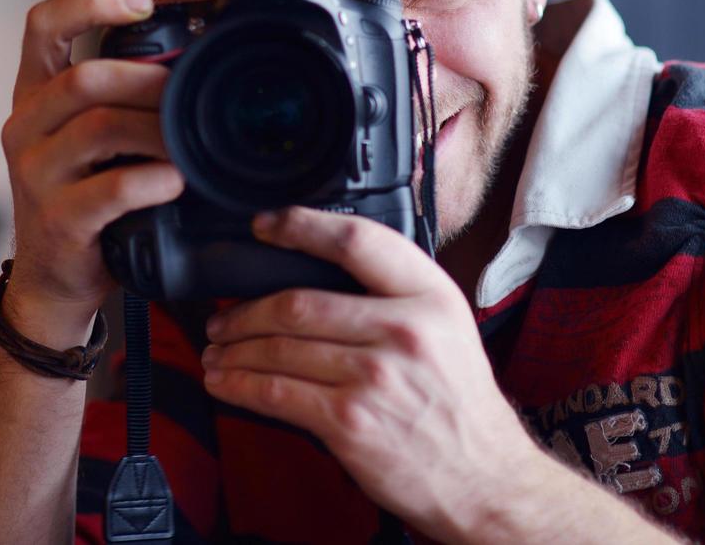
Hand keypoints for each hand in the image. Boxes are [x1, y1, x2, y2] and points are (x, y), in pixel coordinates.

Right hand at [0, 0, 184, 345]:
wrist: (54, 281)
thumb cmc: (87, 198)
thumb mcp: (97, 134)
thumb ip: (126, 79)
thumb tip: (176, 3)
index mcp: (33, 95)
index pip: (42, 26)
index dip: (88, 2)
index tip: (140, 1)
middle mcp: (24, 127)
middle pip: (83, 80)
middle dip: (147, 79)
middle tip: (190, 90)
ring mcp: (34, 175)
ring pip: (98, 128)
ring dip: (157, 129)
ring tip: (191, 140)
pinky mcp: (57, 220)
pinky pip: (109, 190)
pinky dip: (151, 180)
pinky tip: (176, 181)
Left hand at [201, 207, 541, 540]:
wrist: (486, 479)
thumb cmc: (458, 402)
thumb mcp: (445, 327)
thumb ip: (393, 294)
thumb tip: (316, 271)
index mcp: (430, 295)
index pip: (356, 241)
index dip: (301, 226)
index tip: (264, 225)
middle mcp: (404, 330)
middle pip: (298, 302)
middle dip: (246, 311)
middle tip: (223, 318)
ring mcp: (375, 377)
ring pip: (278, 348)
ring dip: (235, 348)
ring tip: (218, 349)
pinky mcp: (350, 421)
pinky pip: (275, 393)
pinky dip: (239, 385)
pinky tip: (224, 382)